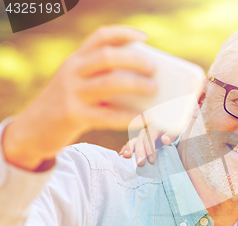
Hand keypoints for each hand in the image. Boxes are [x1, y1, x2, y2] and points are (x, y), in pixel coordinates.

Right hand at [3, 26, 156, 170]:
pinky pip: (108, 115)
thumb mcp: (78, 84)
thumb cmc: (68, 105)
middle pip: (107, 57)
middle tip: (153, 68)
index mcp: (76, 60)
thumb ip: (102, 79)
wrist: (32, 129)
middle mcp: (72, 72)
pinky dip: (130, 117)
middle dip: (134, 60)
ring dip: (135, 85)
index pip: (100, 37)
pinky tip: (145, 118)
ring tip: (154, 89)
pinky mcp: (74, 115)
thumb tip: (147, 84)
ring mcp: (72, 93)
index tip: (143, 37)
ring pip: (109, 83)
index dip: (123, 34)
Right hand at [120, 124, 171, 165]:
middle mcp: (146, 132)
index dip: (150, 149)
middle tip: (140, 164)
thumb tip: (165, 140)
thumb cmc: (172, 133)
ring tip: (126, 157)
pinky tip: (121, 156)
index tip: (151, 161)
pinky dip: (125, 149)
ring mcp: (141, 136)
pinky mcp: (138, 141)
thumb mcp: (174, 132)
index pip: (150, 138)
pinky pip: (130, 144)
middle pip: (140, 141)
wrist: (169, 129)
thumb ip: (171, 135)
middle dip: (140, 152)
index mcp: (154, 128)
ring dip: (129, 149)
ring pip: (133, 141)